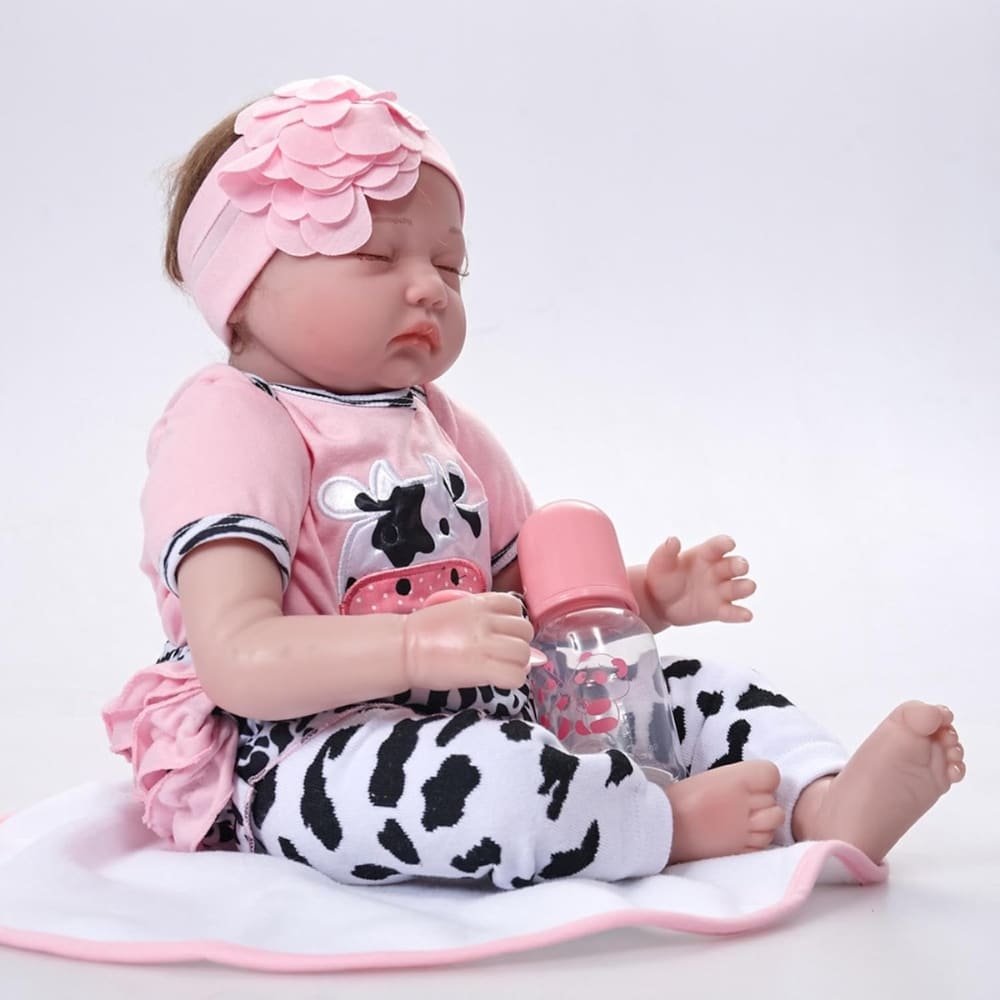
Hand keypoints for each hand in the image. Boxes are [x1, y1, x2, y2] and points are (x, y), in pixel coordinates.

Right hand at [403, 592, 532, 689]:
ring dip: (517, 663)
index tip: (502, 634)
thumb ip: (484, 620)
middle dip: (518, 643)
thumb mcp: (457, 613)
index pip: (515, 606)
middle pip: (525, 630)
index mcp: (479, 603)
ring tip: (500, 668)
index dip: (512, 622)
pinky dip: (511, 680)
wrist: (402, 649)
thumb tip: (511, 638)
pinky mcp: (483, 667)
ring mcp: (486, 643)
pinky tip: (497, 681)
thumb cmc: (424, 633)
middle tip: (502, 654)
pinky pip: (516, 676)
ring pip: (524, 652)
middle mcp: (487, 620)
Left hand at [645, 535, 755, 626]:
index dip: (725, 543)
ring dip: (745, 587)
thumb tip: (673, 540)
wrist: (658, 602)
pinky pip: (732, 612)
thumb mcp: (661, 562)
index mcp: (705, 555)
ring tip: (745, 588)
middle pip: (735, 565)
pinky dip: (741, 614)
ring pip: (740, 587)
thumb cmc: (662, 577)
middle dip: (740, 565)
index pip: (719, 546)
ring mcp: (720, 591)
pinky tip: (746, 615)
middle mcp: (717, 571)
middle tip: (740, 567)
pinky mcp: (719, 610)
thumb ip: (667, 551)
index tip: (729, 544)